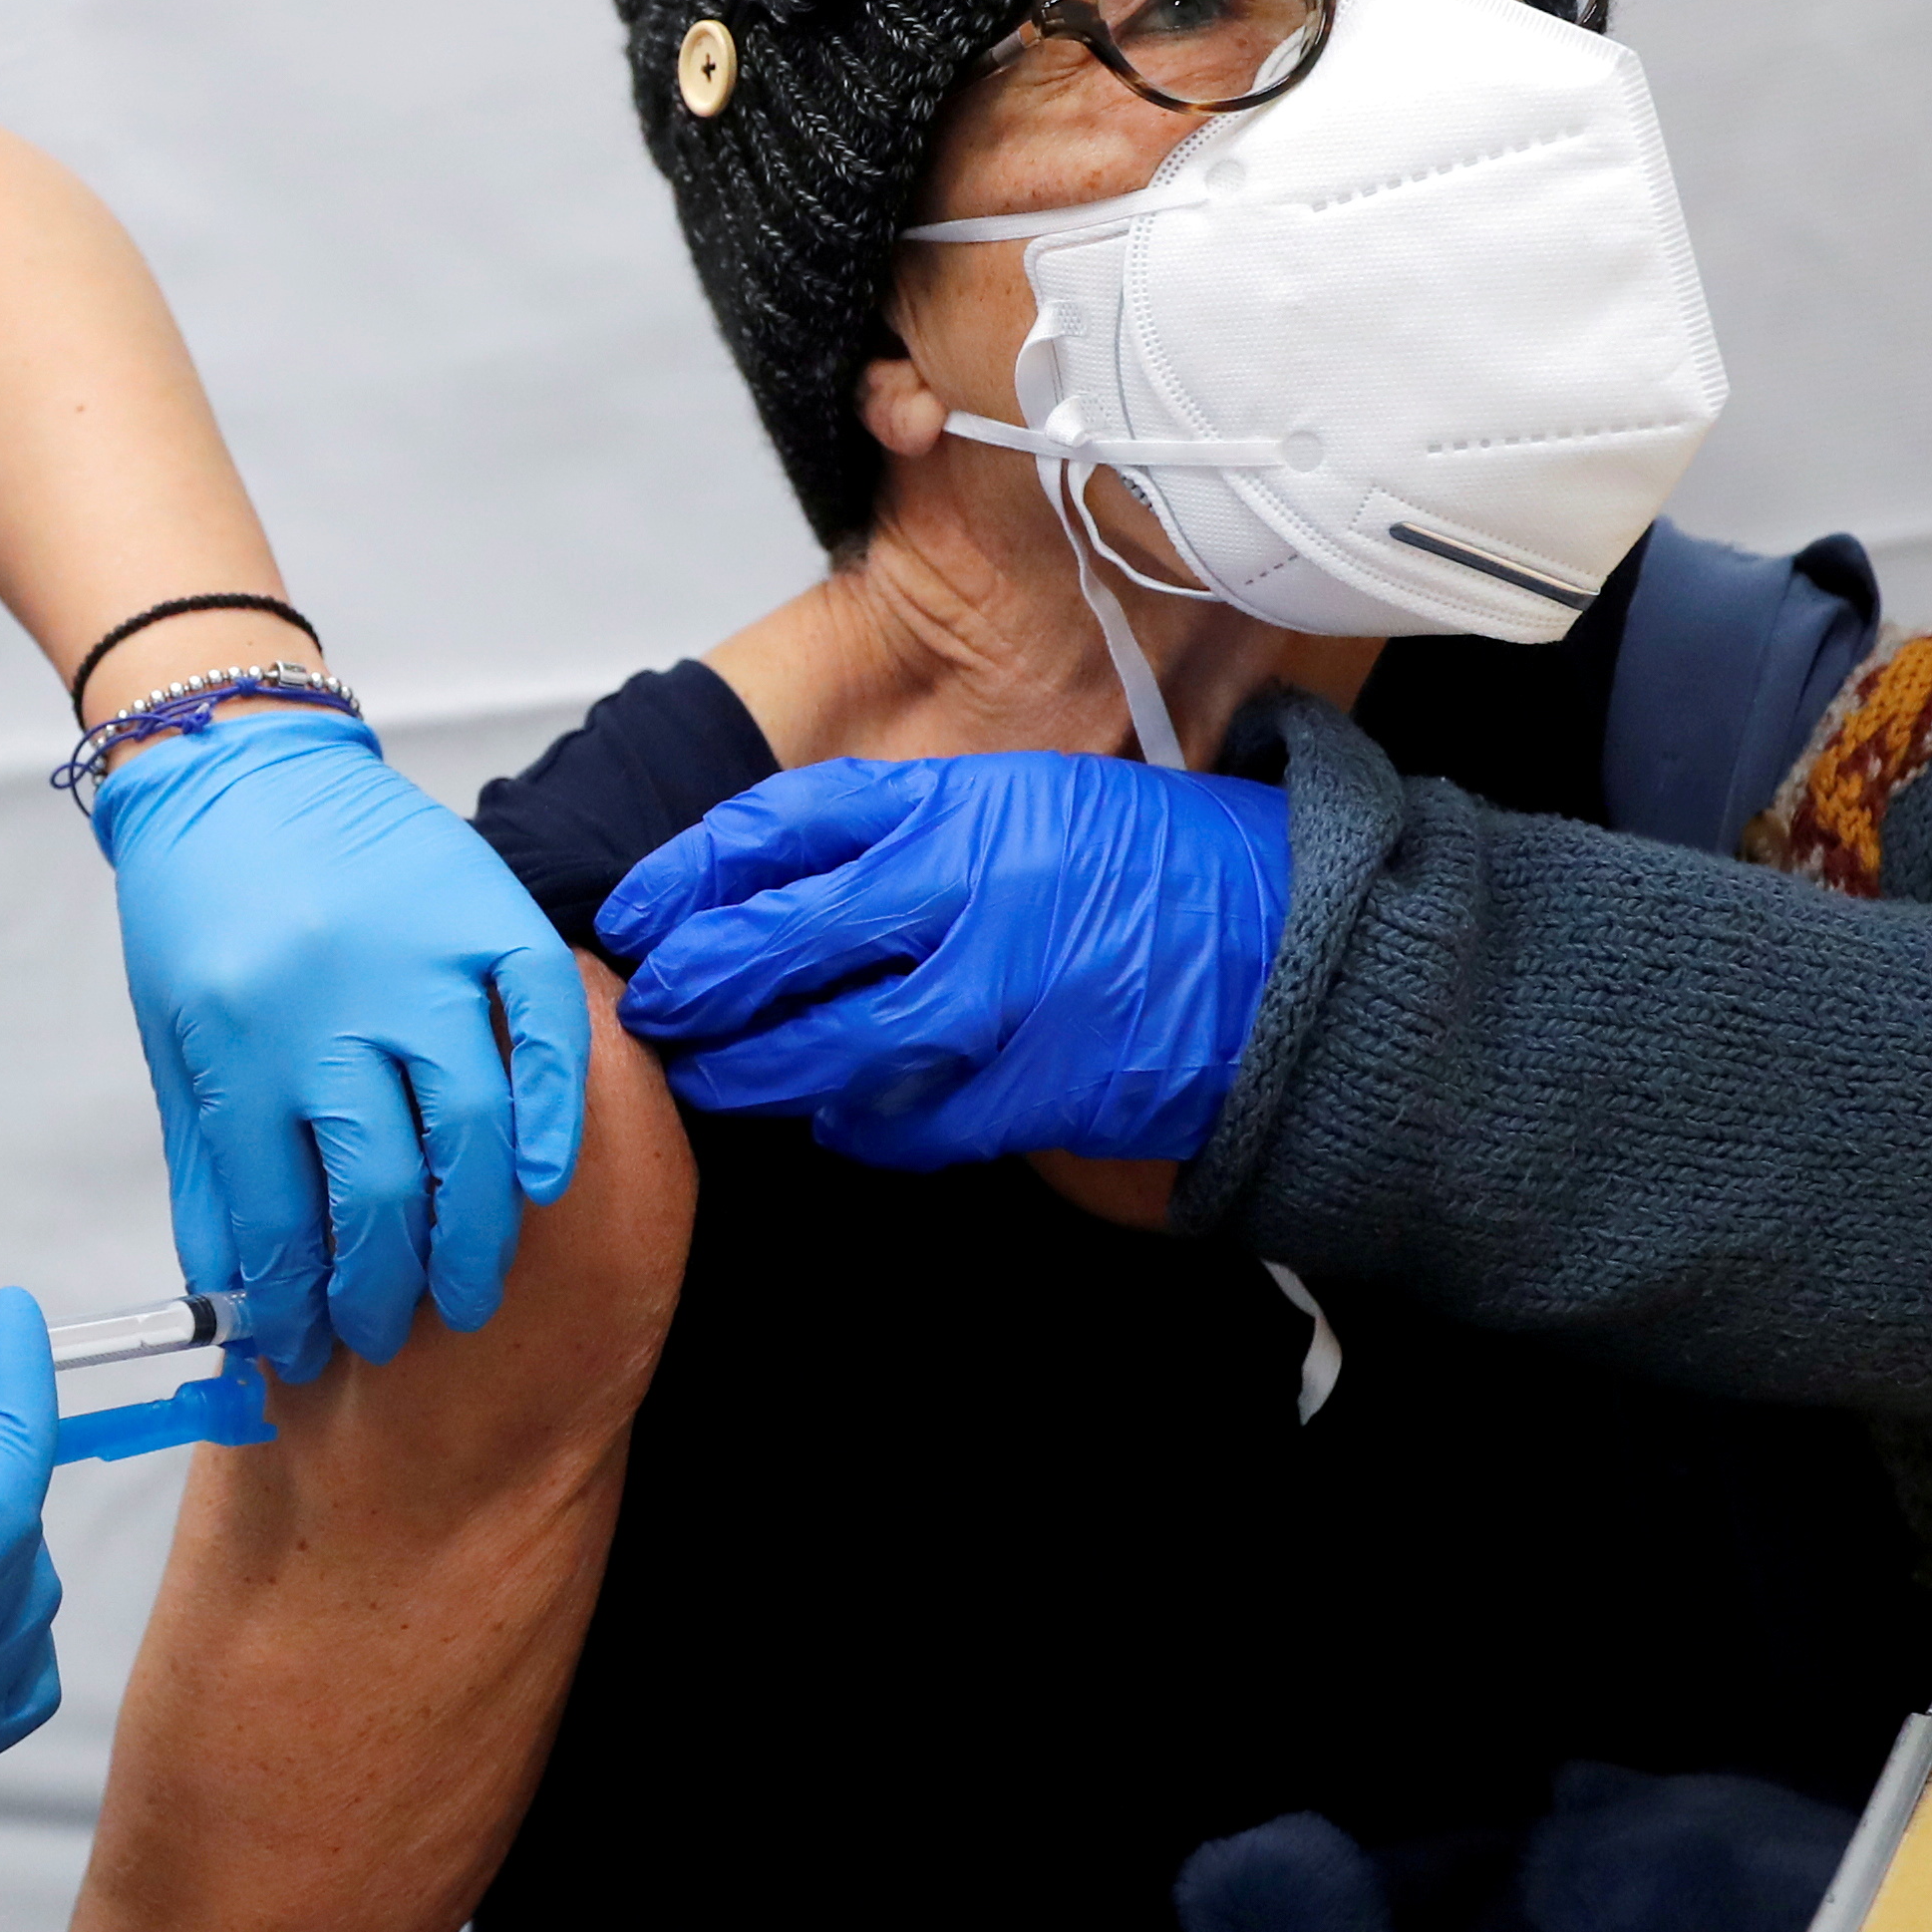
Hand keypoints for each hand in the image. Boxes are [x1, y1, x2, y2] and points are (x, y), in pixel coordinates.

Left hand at [90, 711, 590, 1376]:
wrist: (236, 765)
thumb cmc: (199, 913)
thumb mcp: (175, 1045)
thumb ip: (212, 1171)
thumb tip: (241, 1299)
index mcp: (237, 1038)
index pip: (279, 1214)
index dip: (293, 1303)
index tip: (302, 1348)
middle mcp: (330, 1001)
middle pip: (383, 1190)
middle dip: (385, 1289)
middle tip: (387, 1334)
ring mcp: (418, 954)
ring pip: (471, 1125)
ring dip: (473, 1232)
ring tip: (464, 1293)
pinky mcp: (486, 911)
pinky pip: (547, 1024)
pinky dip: (557, 1109)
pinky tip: (546, 1181)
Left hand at [596, 754, 1290, 1175]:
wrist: (1295, 950)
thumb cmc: (1157, 870)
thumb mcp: (1031, 803)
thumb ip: (909, 831)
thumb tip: (766, 876)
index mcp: (962, 806)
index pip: (782, 827)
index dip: (688, 873)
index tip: (636, 910)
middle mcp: (971, 890)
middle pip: (779, 940)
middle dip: (694, 981)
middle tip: (653, 1008)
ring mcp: (1001, 995)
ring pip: (825, 1047)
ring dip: (754, 1072)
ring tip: (712, 1078)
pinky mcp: (1033, 1088)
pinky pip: (908, 1122)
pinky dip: (857, 1128)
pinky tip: (831, 1121)